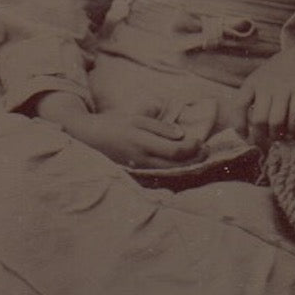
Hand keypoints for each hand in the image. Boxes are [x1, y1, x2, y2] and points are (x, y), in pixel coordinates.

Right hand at [67, 110, 205, 168]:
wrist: (88, 138)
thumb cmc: (113, 124)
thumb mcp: (136, 119)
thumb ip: (159, 127)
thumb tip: (181, 135)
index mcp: (142, 142)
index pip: (175, 152)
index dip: (192, 149)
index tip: (201, 142)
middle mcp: (141, 159)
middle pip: (175, 167)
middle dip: (194, 160)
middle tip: (206, 152)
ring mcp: (138, 169)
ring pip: (169, 174)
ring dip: (186, 167)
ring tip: (199, 158)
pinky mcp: (136, 174)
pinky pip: (159, 176)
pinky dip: (173, 172)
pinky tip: (182, 166)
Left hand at [240, 36, 294, 149]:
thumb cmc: (278, 74)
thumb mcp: (260, 80)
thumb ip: (252, 99)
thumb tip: (246, 130)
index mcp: (252, 83)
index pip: (238, 106)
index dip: (239, 125)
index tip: (245, 137)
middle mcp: (266, 85)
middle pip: (259, 120)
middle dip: (261, 138)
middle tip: (265, 144)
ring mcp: (284, 86)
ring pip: (276, 121)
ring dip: (277, 135)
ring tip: (279, 139)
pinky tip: (294, 132)